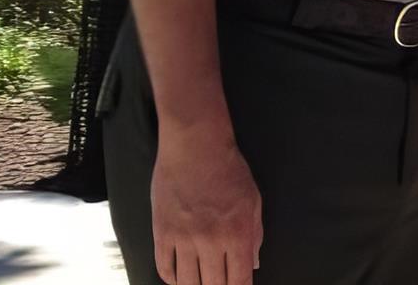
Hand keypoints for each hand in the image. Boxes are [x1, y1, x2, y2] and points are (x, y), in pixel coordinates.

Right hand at [150, 130, 263, 284]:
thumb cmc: (227, 169)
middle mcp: (211, 241)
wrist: (195, 145)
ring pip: (187, 283)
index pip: (240, 280)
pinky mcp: (162, 232)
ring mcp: (184, 238)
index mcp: (238, 233)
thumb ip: (255, 235)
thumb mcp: (253, 200)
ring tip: (200, 282)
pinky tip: (179, 277)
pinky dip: (172, 278)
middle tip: (219, 282)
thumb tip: (253, 262)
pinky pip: (164, 268)